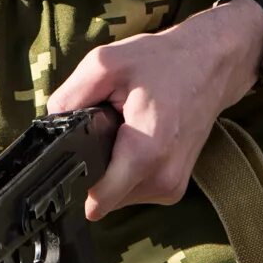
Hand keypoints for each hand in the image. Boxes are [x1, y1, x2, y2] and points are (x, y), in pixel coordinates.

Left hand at [44, 0, 262, 218]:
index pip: (97, 200)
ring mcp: (171, 187)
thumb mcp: (106, 64)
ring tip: (125, 129)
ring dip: (112, 166)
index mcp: (146, 153)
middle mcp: (162, 180)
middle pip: (103, 195)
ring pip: (117, 194)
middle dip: (94, 165)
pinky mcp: (174, 187)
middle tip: (107, 127)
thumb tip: (50, 125)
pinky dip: (128, 168)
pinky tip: (136, 138)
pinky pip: (133, 189)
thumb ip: (70, 96)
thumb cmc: (163, 62)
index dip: (74, 183)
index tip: (68, 164)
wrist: (212, 64)